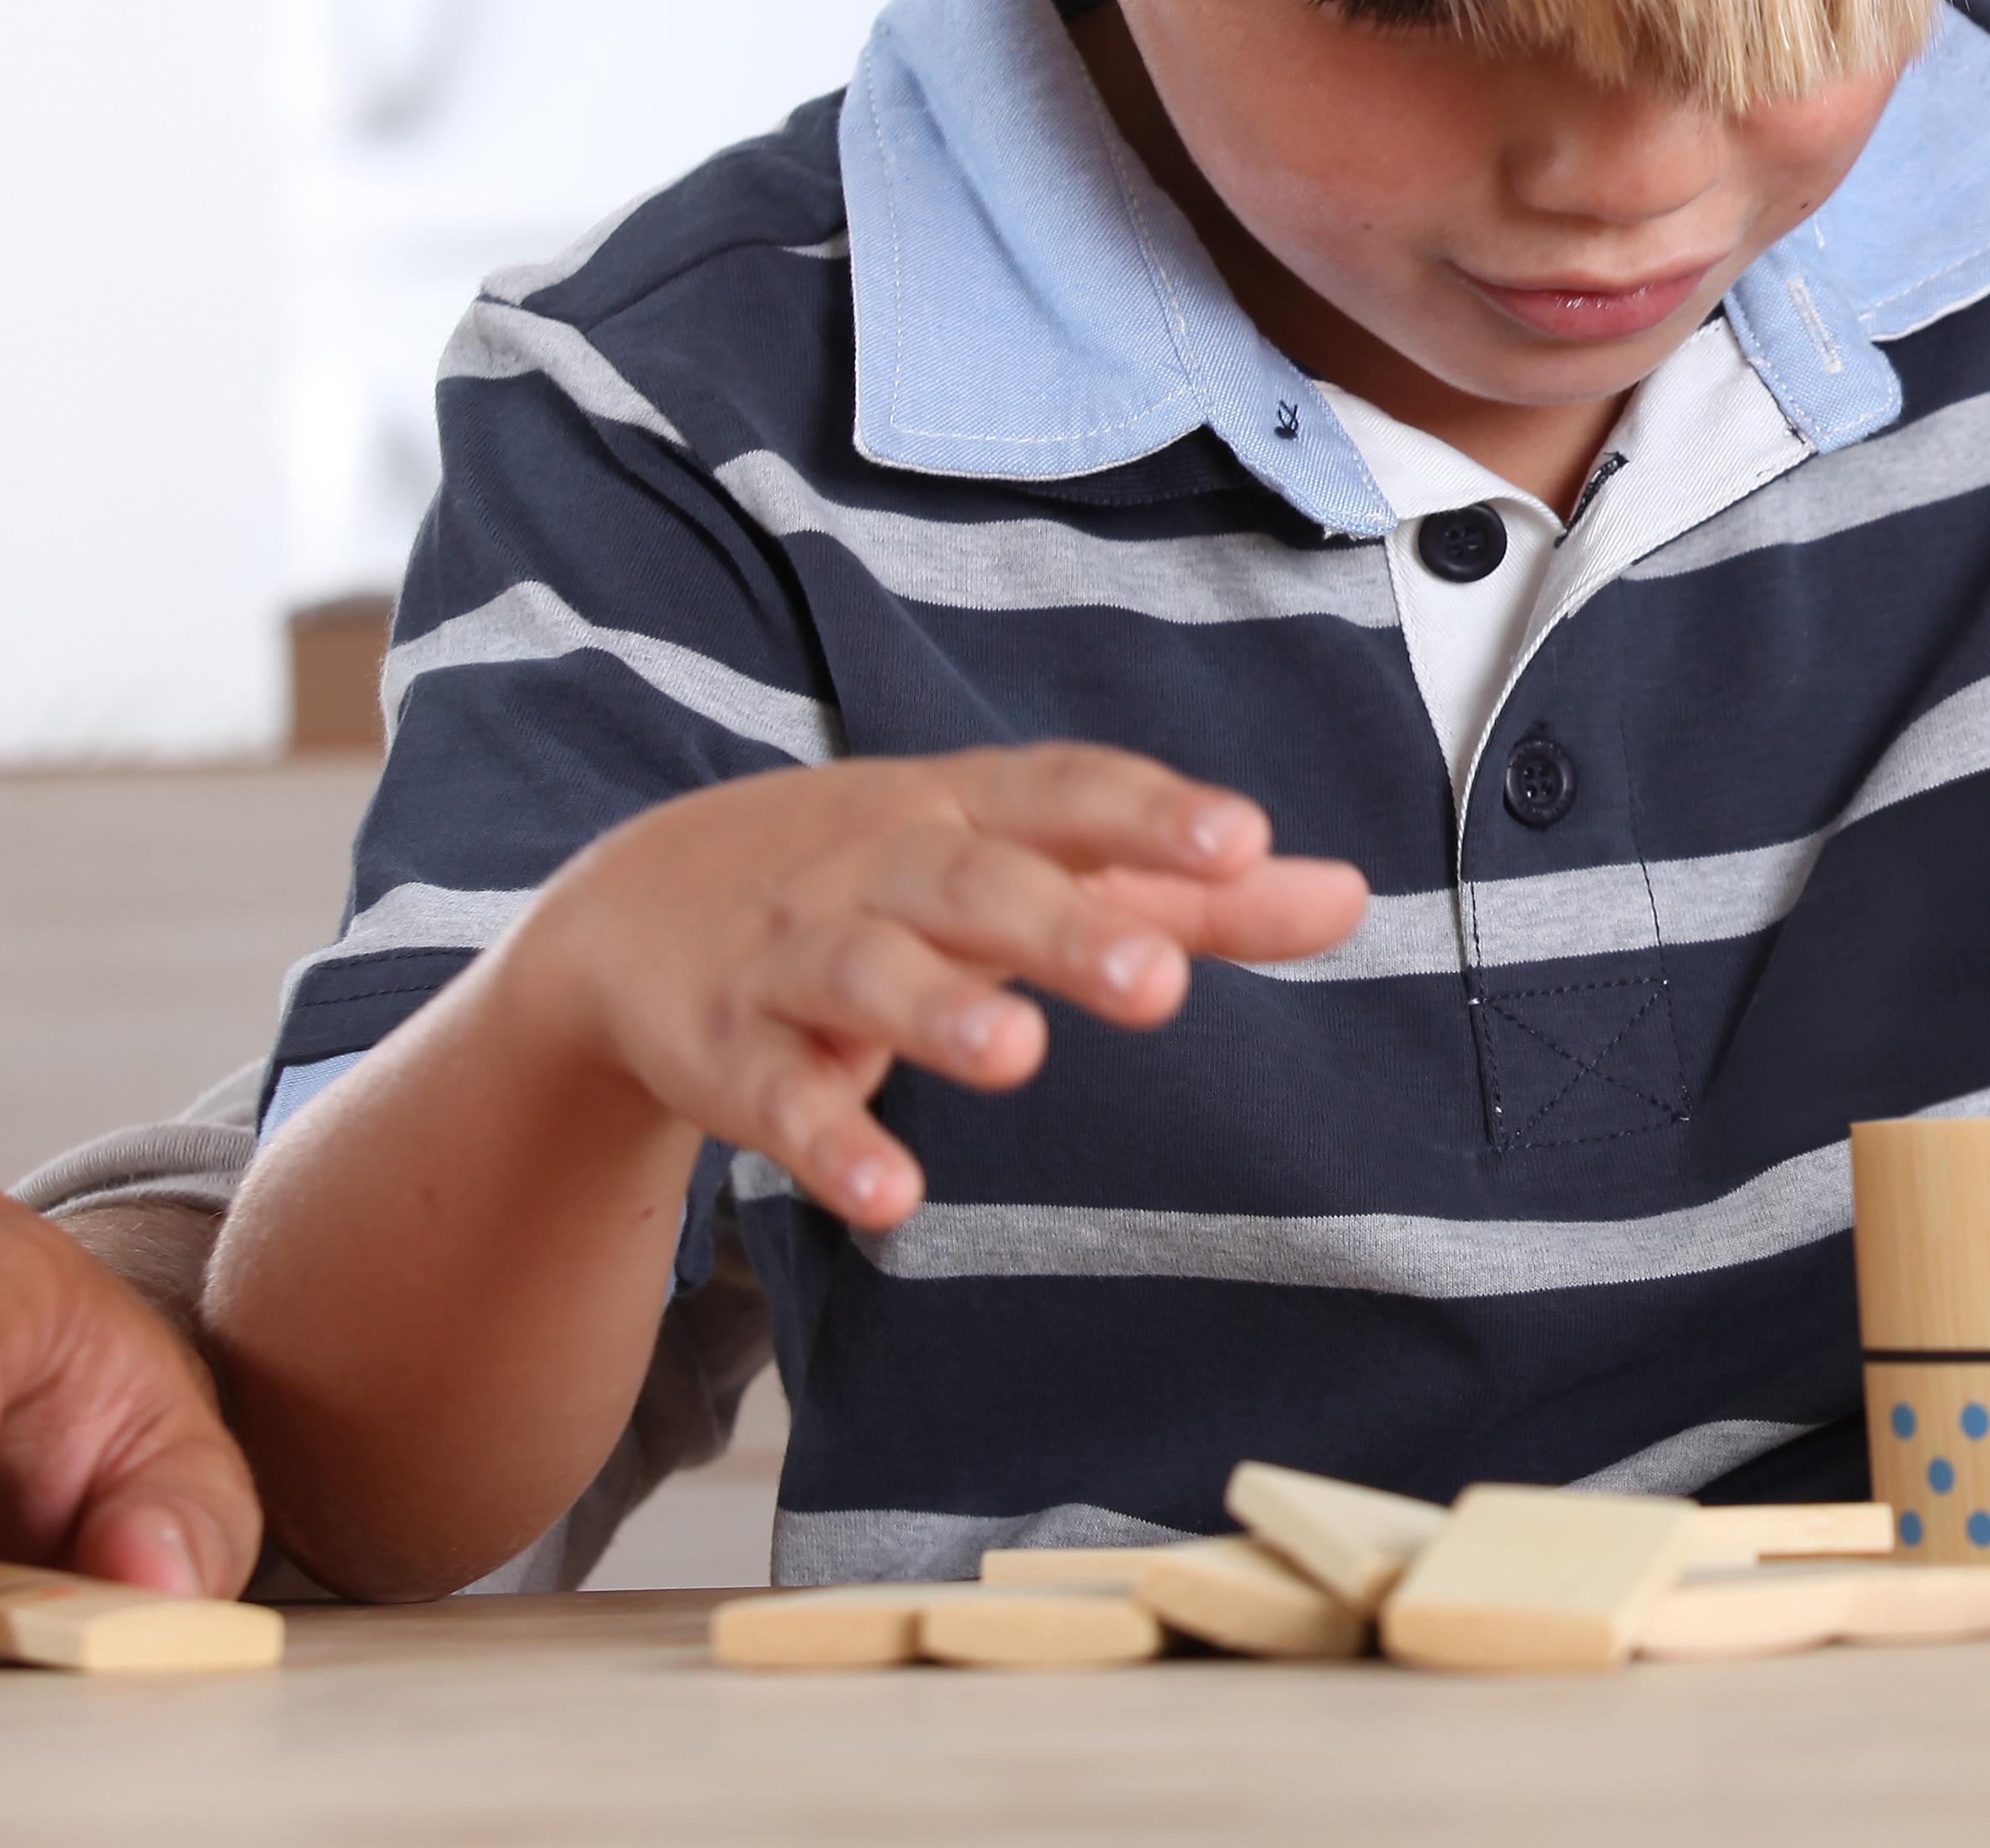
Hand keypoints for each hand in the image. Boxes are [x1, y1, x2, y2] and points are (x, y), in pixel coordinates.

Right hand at [491, 744, 1366, 1228]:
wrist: (637, 908)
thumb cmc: (889, 878)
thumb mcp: (1027, 865)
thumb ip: (1185, 891)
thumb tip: (1352, 895)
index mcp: (967, 810)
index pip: (1067, 793)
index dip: (1151, 813)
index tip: (1244, 837)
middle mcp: (880, 867)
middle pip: (974, 884)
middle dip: (1062, 927)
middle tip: (1160, 977)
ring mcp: (796, 954)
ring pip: (868, 976)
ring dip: (940, 1014)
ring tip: (1016, 1056)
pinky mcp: (727, 1053)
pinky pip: (778, 1098)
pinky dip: (828, 1145)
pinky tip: (889, 1196)